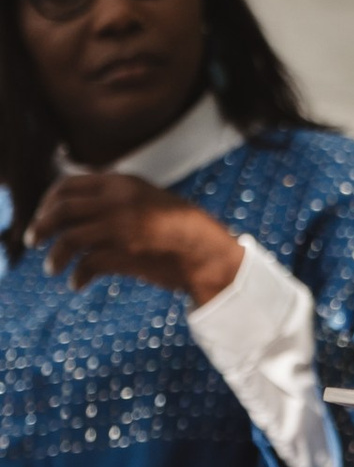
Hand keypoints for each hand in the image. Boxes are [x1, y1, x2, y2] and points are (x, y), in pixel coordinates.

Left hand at [28, 172, 245, 309]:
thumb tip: (79, 210)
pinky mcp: (126, 253)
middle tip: (34, 240)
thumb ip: (116, 199)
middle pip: (61, 208)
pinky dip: (77, 276)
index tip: (43, 217)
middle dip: (41, 225)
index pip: (68, 184)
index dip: (48, 201)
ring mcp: (122, 226)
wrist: (207, 250)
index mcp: (122, 182)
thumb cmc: (178, 229)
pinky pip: (87, 264)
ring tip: (52, 268)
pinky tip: (77, 284)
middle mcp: (118, 200)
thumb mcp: (146, 199)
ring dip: (54, 255)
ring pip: (68, 237)